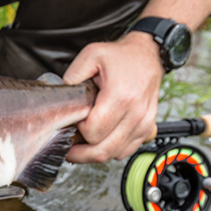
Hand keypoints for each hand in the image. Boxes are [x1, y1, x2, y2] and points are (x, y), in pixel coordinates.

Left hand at [62, 31, 163, 162]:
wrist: (147, 55)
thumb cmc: (121, 56)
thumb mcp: (91, 55)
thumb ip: (72, 76)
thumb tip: (62, 99)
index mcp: (121, 96)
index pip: (93, 132)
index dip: (78, 130)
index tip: (75, 120)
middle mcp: (136, 113)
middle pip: (103, 150)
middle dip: (81, 152)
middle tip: (69, 147)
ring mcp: (143, 124)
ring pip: (114, 155)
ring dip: (95, 153)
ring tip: (83, 143)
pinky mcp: (147, 129)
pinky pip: (125, 152)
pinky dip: (111, 150)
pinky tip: (101, 140)